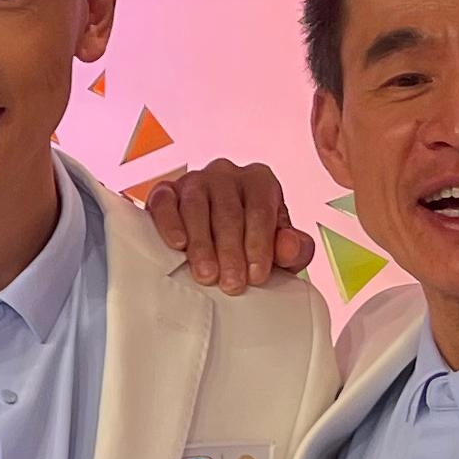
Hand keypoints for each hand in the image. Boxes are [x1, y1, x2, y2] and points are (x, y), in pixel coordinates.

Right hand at [138, 160, 315, 292]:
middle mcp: (227, 174)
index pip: (260, 210)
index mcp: (259, 181)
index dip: (259, 245)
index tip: (256, 276)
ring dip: (202, 245)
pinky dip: (170, 223)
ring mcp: (194, 180)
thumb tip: (288, 247)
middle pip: (229, 211)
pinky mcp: (165, 191)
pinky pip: (165, 202)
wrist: (215, 243)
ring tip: (207, 275)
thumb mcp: (278, 250)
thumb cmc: (249, 244)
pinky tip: (178, 244)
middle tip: (231, 284)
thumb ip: (293, 249)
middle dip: (231, 251)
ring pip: (196, 207)